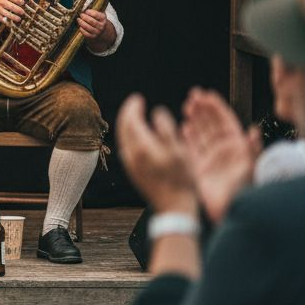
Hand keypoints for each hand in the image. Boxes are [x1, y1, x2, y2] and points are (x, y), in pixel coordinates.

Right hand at [0, 0, 24, 23]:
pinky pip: (1, 19)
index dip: (19, 0)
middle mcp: (1, 2)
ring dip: (13, 17)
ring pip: (6, 13)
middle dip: (17, 10)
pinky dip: (6, 22)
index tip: (23, 2)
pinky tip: (10, 24)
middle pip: (10, 6)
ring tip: (19, 19)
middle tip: (23, 12)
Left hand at [76, 9, 109, 39]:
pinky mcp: (92, 37)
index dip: (90, 12)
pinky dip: (82, 29)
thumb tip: (86, 5)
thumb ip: (95, 9)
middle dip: (84, 17)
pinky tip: (80, 26)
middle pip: (91, 21)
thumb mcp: (100, 14)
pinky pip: (86, 33)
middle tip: (80, 14)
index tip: (85, 10)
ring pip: (88, 27)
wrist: (103, 31)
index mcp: (103, 18)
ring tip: (78, 19)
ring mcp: (97, 32)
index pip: (96, 15)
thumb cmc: (98, 20)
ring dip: (81, 23)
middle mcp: (101, 26)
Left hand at [115, 94, 198, 215]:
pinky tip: (139, 136)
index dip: (132, 107)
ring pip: (123, 139)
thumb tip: (156, 112)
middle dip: (127, 114)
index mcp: (142, 147)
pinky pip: (127, 148)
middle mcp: (131, 156)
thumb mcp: (179, 151)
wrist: (173, 207)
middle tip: (134, 103)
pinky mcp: (134, 172)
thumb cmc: (181, 179)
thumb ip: (166, 129)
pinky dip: (130, 137)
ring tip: (136, 116)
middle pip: (123, 129)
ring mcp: (131, 165)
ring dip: (127, 125)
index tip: (137, 97)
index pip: (130, 121)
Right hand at [181, 87, 260, 222]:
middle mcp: (223, 150)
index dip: (217, 107)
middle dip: (203, 109)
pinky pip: (192, 148)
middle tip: (193, 95)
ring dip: (195, 119)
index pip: (225, 121)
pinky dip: (188, 137)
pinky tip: (183, 128)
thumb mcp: (252, 168)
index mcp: (237, 147)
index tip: (207, 94)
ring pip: (201, 133)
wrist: (228, 211)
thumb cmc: (243, 191)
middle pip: (212, 124)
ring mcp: (210, 158)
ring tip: (187, 106)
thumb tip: (254, 130)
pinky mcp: (198, 167)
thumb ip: (253, 149)